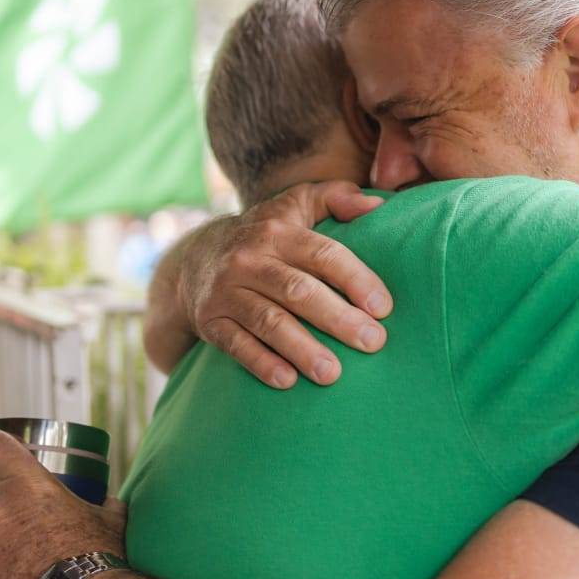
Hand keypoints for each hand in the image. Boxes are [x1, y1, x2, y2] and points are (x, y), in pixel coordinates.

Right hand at [181, 181, 392, 388]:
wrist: (195, 258)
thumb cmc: (265, 234)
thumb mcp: (296, 205)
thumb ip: (337, 197)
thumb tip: (377, 206)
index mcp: (278, 231)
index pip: (322, 254)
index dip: (356, 280)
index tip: (383, 308)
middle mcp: (248, 259)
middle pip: (298, 291)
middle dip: (338, 319)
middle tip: (373, 342)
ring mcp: (225, 291)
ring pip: (268, 321)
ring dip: (302, 349)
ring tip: (333, 373)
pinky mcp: (209, 320)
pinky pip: (235, 344)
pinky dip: (261, 363)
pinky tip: (287, 381)